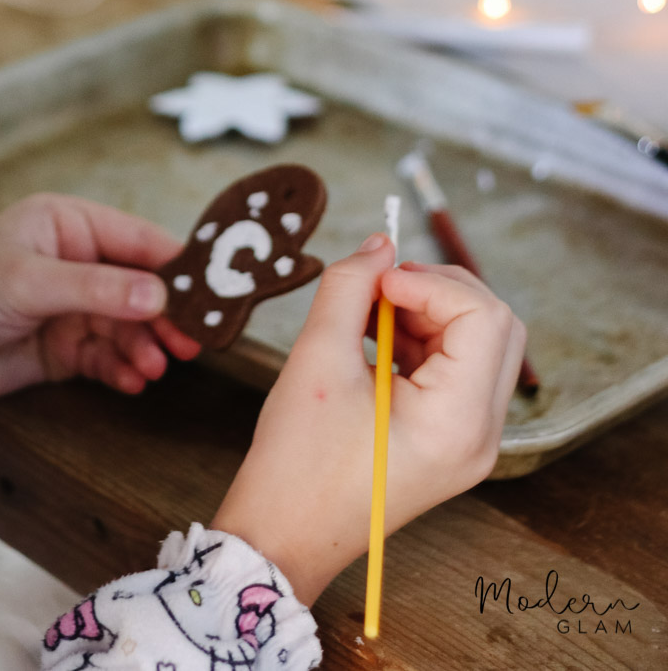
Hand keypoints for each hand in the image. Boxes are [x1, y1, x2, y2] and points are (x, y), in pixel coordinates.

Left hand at [0, 193, 200, 434]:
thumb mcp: (28, 282)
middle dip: (164, 315)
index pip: (138, 240)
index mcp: (67, 223)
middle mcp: (73, 261)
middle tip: (189, 343)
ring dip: (144, 346)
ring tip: (154, 367)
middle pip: (140, 286)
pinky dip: (121, 368)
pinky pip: (104, 356)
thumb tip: (160, 295)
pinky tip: (132, 381)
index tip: (211, 294)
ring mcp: (66, 307)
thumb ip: (97, 288)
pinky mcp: (57, 349)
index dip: (177, 266)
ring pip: (126, 325)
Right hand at [211, 233, 524, 606]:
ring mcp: (471, 443)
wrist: (283, 535)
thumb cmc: (296, 459)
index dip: (431, 283)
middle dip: (440, 290)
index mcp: (458, 422)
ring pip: (481, 344)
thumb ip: (350, 286)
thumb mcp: (318, 357)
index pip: (482, 317)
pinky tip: (377, 341)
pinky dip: (425, 341)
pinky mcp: (452, 443)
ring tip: (370, 315)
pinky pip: (460, 371)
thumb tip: (380, 243)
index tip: (379, 282)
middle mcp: (481, 436)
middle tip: (381, 286)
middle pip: (497, 326)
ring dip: (431, 313)